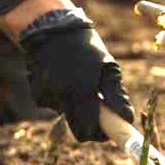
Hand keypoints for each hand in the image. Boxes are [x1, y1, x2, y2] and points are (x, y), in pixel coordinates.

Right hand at [21, 14, 133, 141]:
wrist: (52, 29)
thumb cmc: (87, 48)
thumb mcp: (108, 67)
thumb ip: (116, 95)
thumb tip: (127, 118)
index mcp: (82, 91)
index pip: (89, 130)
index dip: (99, 135)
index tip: (106, 131)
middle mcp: (62, 96)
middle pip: (76, 128)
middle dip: (89, 124)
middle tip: (97, 110)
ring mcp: (47, 96)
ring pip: (66, 115)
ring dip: (75, 107)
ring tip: (79, 83)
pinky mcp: (37, 94)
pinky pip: (55, 105)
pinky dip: (62, 98)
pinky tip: (64, 79)